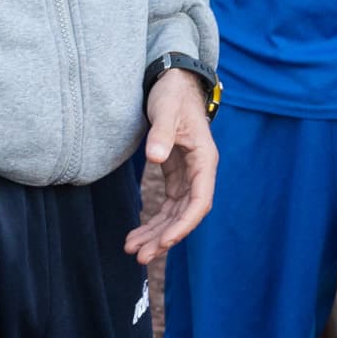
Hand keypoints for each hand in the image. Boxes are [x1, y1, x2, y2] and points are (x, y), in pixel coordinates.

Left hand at [124, 70, 216, 264]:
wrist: (172, 81)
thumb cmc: (173, 94)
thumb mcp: (165, 110)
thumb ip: (160, 133)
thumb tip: (155, 158)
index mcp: (204, 160)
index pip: (199, 201)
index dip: (184, 225)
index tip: (165, 242)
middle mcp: (199, 172)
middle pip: (186, 214)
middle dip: (165, 237)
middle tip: (140, 256)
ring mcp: (187, 175)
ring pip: (175, 214)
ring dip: (156, 234)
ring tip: (132, 250)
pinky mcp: (174, 174)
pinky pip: (166, 206)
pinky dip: (153, 221)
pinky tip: (137, 234)